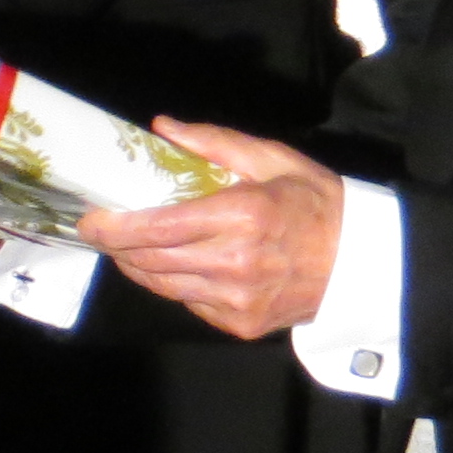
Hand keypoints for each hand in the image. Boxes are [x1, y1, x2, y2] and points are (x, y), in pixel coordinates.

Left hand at [73, 119, 344, 338]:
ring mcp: (238, 300)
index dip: (115, 226)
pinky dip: (171, 284)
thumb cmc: (315, 202)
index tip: (89, 218)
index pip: (158, 228)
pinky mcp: (241, 324)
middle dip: (117, 246)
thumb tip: (161, 127)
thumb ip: (213, 142)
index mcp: (241, 215)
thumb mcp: (271, 158)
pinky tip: (170, 265)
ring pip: (164, 286)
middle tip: (100, 229)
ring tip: (125, 246)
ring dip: (136, 266)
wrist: (362, 262)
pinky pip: (189, 303)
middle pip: (151, 260)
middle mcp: (235, 263)